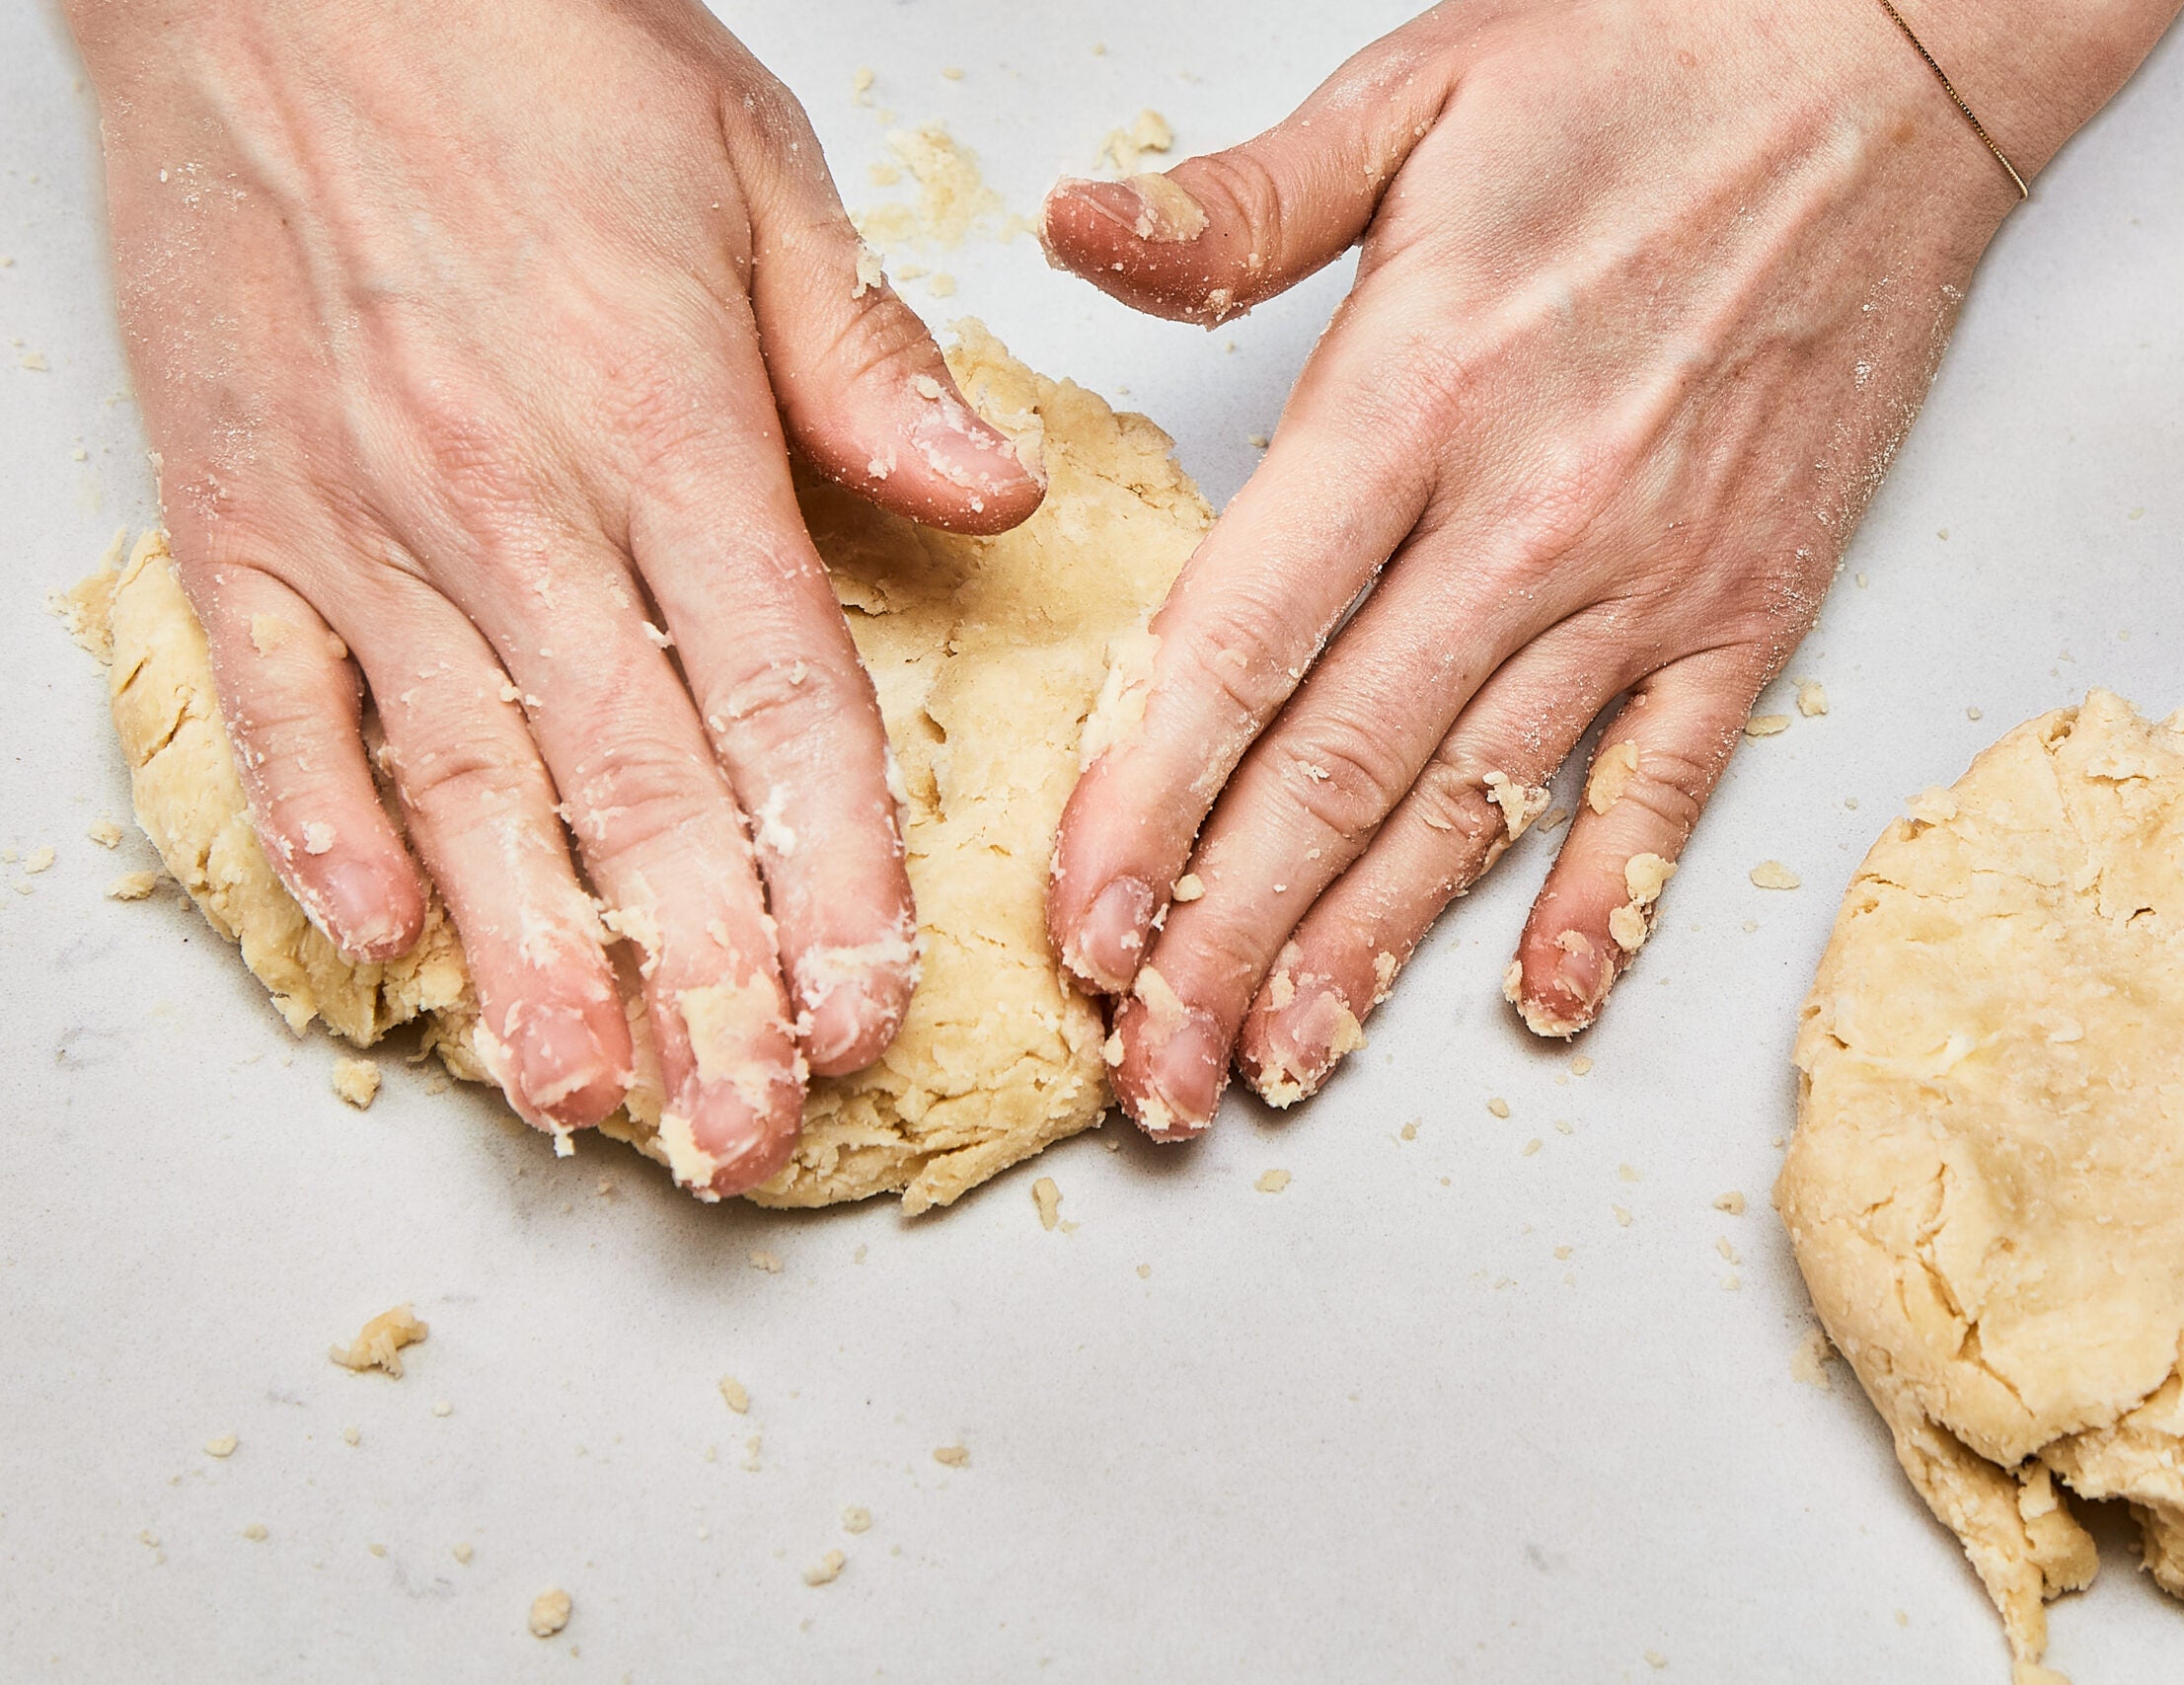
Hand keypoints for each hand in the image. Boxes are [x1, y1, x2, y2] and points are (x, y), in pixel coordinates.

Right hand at [68, 0, 1043, 1192]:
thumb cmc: (528, 48)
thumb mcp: (755, 169)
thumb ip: (869, 361)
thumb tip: (996, 494)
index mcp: (666, 427)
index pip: (779, 703)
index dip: (832, 877)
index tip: (868, 1008)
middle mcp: (510, 499)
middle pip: (634, 789)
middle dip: (703, 982)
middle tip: (749, 1132)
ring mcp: (357, 517)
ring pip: (464, 782)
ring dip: (530, 958)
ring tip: (587, 1103)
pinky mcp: (234, 510)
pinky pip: (276, 703)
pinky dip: (323, 826)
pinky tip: (379, 945)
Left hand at [1039, 0, 2178, 1135]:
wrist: (1892, 59)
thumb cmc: (1646, 65)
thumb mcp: (1411, 96)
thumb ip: (1233, 206)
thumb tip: (1068, 235)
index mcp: (1411, 394)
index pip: (1240, 645)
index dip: (1148, 808)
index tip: (1081, 932)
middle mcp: (1526, 515)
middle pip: (1338, 770)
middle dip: (1226, 942)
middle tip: (1146, 1077)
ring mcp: (1650, 577)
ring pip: (1478, 806)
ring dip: (1371, 954)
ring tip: (1277, 1069)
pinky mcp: (1752, 603)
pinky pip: (1668, 786)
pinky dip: (1601, 900)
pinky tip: (1538, 1002)